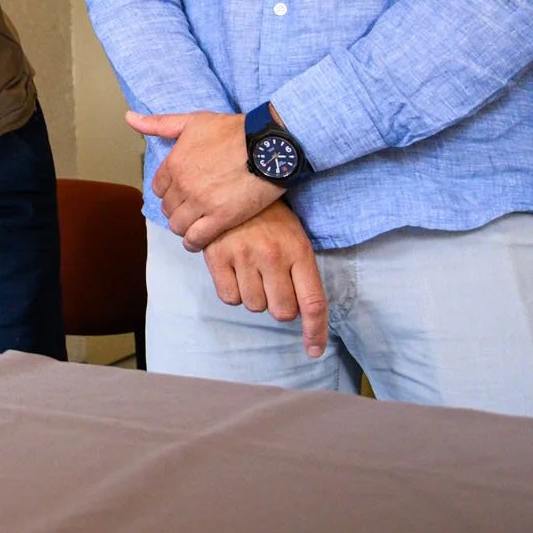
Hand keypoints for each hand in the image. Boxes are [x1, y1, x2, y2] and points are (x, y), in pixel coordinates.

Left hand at [138, 109, 281, 250]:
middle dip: (176, 209)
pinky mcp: (221, 218)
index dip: (168, 191)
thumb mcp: (193, 121)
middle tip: (189, 209)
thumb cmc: (234, 130)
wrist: (269, 145)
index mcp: (174, 163)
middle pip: (168, 208)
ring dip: (184, 226)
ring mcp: (201, 203)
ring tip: (194, 224)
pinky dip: (194, 243)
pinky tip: (198, 241)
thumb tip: (130, 118)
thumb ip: (159, 124)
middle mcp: (183, 184)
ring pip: (178, 225)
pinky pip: (197, 238)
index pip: (157, 188)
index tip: (179, 193)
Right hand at [200, 202, 328, 357]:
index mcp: (299, 251)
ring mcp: (243, 256)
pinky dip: (233, 292)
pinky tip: (234, 272)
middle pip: (281, 312)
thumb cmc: (270, 218)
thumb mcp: (296, 237)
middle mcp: (273, 256)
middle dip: (280, 306)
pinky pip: (229, 298)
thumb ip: (301, 273)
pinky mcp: (217, 257)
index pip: (312, 303)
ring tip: (252, 271)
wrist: (235, 183)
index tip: (313, 350)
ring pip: (254, 306)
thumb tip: (303, 314)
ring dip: (255, 296)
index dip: (315, 332)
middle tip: (274, 285)